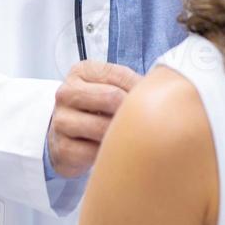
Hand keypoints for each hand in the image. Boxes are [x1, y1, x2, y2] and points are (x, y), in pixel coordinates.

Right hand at [47, 60, 141, 177]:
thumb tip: (163, 87)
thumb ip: (131, 84)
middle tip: (140, 122)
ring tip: (125, 136)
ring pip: (103, 127)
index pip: (119, 75)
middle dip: (130, 111)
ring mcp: (61, 120)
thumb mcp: (108, 88)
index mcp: (81, 71)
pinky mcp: (62, 148)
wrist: (64, 137)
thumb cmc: (94, 109)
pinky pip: (95, 152)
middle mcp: (66, 92)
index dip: (140, 89)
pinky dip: (107, 153)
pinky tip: (109, 149)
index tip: (151, 101)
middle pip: (112, 98)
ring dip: (119, 134)